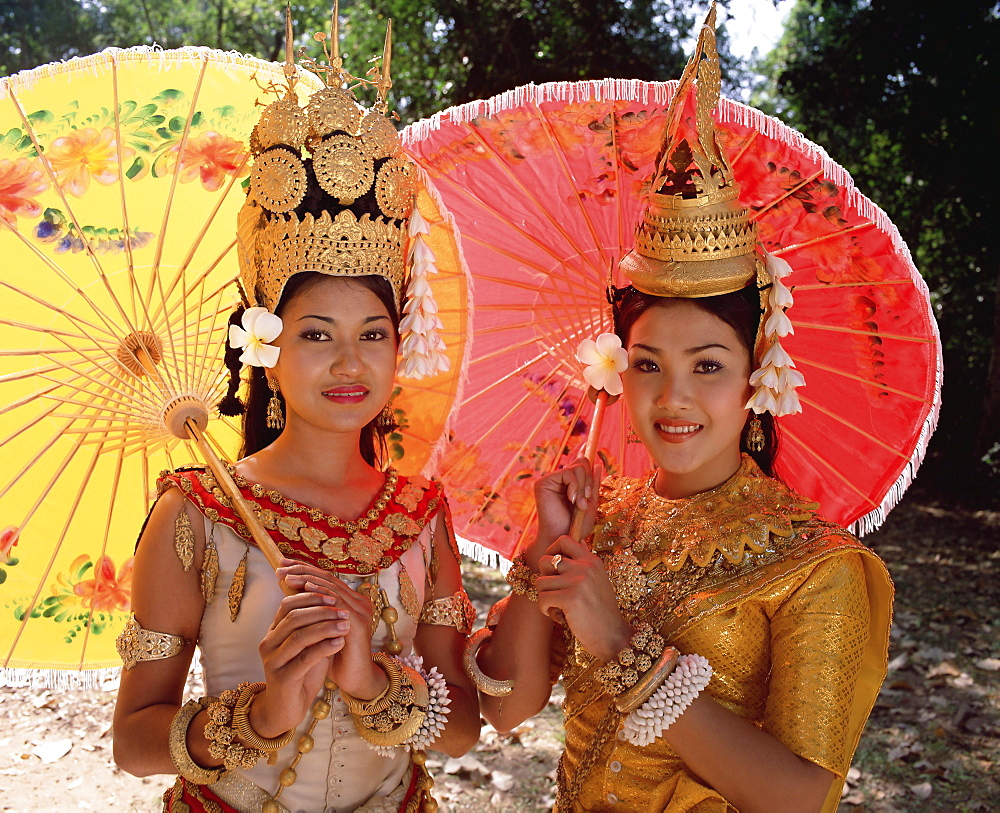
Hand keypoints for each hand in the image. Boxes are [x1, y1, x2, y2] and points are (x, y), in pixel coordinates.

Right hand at [252, 574, 349, 735]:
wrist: (287, 709)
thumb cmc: (301, 674)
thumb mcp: (310, 646)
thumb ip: (317, 628)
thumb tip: (338, 605)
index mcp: (273, 632)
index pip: (288, 604)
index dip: (311, 597)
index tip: (334, 596)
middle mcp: (269, 643)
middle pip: (294, 617)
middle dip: (321, 611)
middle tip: (343, 611)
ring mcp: (273, 661)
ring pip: (299, 636)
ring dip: (325, 627)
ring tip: (345, 624)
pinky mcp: (282, 678)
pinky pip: (304, 658)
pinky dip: (324, 647)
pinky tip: (340, 643)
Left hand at [277, 560, 385, 699]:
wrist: (354, 680)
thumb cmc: (336, 657)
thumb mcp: (321, 631)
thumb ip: (312, 614)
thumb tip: (289, 594)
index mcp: (351, 602)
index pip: (327, 579)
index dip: (305, 570)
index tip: (283, 566)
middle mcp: (358, 603)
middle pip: (329, 578)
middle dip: (303, 570)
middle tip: (281, 567)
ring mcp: (360, 612)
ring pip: (331, 587)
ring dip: (308, 579)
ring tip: (288, 576)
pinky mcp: (357, 624)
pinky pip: (337, 603)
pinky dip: (320, 593)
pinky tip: (305, 589)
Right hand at [531, 457, 601, 562]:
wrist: (563, 538)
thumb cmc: (576, 525)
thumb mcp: (590, 503)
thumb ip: (593, 484)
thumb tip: (597, 463)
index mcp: (570, 484)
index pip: (577, 463)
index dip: (582, 453)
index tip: (587, 443)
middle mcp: (559, 479)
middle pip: (581, 463)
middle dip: (588, 481)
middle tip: (584, 500)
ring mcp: (551, 480)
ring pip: (576, 467)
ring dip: (582, 487)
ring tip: (579, 505)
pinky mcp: (543, 483)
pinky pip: (567, 473)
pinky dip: (575, 487)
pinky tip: (572, 500)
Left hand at [535, 536, 631, 662]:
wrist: (612, 636)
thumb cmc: (601, 611)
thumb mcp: (598, 579)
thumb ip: (586, 561)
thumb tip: (578, 540)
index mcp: (592, 560)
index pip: (564, 540)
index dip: (551, 550)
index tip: (553, 568)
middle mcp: (586, 567)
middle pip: (545, 561)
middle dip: (544, 578)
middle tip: (554, 592)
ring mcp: (578, 581)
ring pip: (540, 582)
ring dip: (545, 597)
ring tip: (558, 607)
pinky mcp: (570, 598)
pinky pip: (542, 598)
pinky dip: (546, 610)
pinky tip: (559, 617)